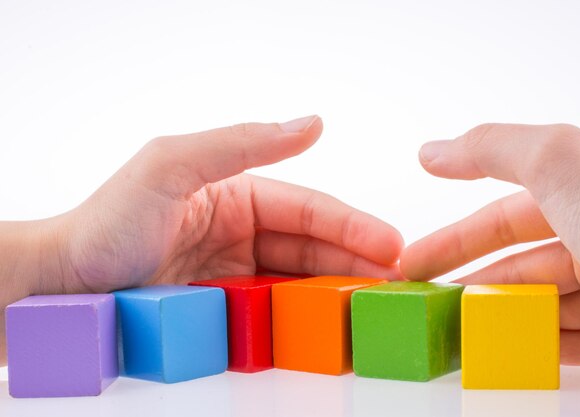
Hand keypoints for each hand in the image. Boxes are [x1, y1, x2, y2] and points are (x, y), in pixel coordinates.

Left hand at [54, 115, 402, 294]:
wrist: (65, 285)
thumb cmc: (110, 221)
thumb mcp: (171, 166)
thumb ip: (240, 142)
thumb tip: (312, 122)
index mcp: (239, 194)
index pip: (309, 208)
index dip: (353, 226)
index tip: (394, 246)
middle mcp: (244, 232)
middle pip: (314, 247)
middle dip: (358, 263)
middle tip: (399, 286)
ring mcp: (238, 273)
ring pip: (301, 280)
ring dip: (339, 293)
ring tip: (376, 308)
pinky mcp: (228, 308)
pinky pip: (276, 311)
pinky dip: (307, 319)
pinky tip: (331, 327)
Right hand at [400, 124, 579, 370]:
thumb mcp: (564, 170)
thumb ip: (497, 149)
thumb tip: (433, 151)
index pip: (504, 216)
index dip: (453, 237)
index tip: (412, 261)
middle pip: (514, 265)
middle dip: (463, 283)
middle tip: (422, 304)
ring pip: (535, 307)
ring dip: (491, 320)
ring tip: (451, 334)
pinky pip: (565, 345)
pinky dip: (528, 350)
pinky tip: (499, 353)